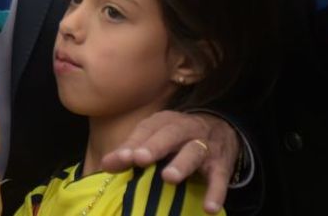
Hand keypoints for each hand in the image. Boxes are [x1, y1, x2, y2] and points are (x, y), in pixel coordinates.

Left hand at [102, 110, 237, 213]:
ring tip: (169, 178)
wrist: (222, 129)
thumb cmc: (178, 138)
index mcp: (166, 121)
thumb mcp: (156, 137)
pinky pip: (220, 178)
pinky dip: (216, 192)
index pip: (147, 129)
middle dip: (155, 146)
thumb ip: (132, 150)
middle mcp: (186, 129)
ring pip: (194, 151)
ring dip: (182, 163)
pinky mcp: (221, 165)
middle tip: (140, 159)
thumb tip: (105, 164)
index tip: (120, 158)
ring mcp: (205, 146)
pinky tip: (209, 208)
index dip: (133, 143)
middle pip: (171, 134)